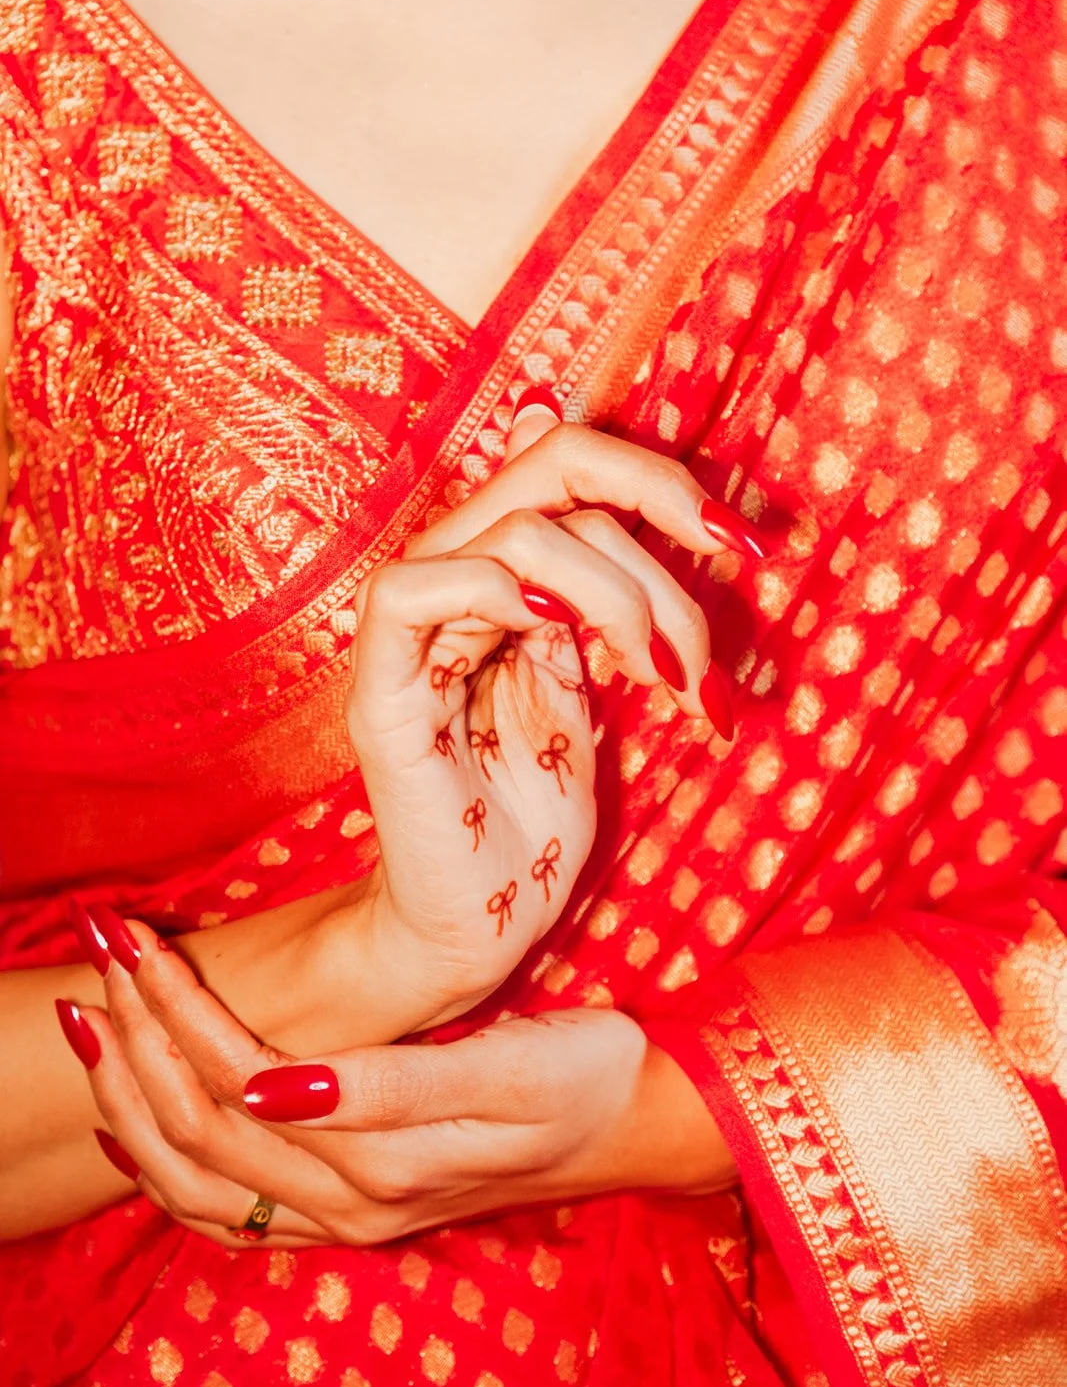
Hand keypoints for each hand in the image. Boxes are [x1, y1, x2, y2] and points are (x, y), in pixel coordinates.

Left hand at [82, 924, 735, 1247]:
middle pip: (200, 1133)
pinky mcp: (354, 1211)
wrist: (639, 1125)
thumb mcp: (505, 1070)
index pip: (238, 1086)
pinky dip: (166, 1162)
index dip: (176, 1014)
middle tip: (100, 957)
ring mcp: (348, 1219)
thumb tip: (274, 1087)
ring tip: (95, 1020)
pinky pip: (229, 1207)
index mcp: (381, 1164)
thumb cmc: (583, 1074)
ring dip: (134, 1099)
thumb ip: (391, 1088)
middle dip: (137, 1044)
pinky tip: (136, 1119)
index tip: (132, 940)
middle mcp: (349, 1206)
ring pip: (198, 1178)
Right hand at [322, 392, 758, 1041]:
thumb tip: (669, 516)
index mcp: (503, 571)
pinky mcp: (380, 692)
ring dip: (625, 601)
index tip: (754, 546)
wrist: (484, 925)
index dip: (665, 480)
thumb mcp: (596, 688)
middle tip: (716, 613)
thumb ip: (606, 601)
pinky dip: (499, 595)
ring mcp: (411, 632)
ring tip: (671, 686)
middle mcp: (454, 578)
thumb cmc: (537, 818)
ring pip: (519, 531)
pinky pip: (416, 590)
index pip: (570, 461)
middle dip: (663, 519)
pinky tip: (558, 641)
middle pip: (552, 464)